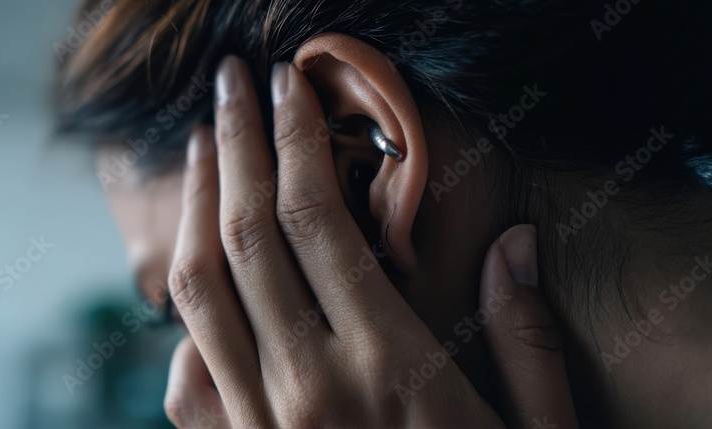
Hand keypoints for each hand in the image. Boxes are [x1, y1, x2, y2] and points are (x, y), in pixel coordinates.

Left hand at [163, 56, 577, 427]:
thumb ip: (528, 343)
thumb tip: (517, 245)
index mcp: (388, 369)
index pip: (314, 219)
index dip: (292, 139)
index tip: (285, 85)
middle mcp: (306, 389)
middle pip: (243, 234)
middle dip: (231, 145)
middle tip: (228, 83)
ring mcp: (256, 427)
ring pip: (198, 289)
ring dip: (193, 204)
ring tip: (200, 146)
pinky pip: (183, 366)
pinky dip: (185, 304)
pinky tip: (200, 264)